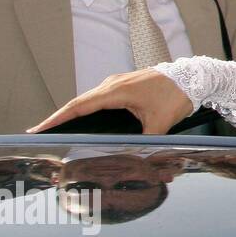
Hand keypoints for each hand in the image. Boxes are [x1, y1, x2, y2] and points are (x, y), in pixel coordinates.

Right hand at [27, 69, 193, 134]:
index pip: (80, 106)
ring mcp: (118, 82)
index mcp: (117, 91)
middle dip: (59, 117)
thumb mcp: (159, 124)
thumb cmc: (177, 96)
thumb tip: (130, 158)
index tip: (41, 127)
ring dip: (73, 112)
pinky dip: (88, 108)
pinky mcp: (125, 85)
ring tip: (56, 127)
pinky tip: (82, 118)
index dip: (58, 117)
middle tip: (40, 132)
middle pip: (80, 103)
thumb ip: (142, 142)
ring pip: (90, 100)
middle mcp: (113, 84)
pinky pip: (100, 98)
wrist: (195, 78)